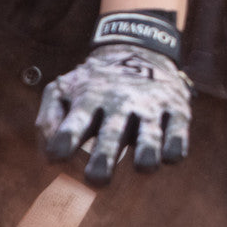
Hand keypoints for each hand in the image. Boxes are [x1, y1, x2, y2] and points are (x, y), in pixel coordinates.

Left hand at [35, 45, 191, 185]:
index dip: (66, 138)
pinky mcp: (176, 109)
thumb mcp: (63, 90)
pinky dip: (176, 142)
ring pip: (149, 133)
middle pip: (112, 132)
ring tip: (144, 166)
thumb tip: (49, 157)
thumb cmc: (94, 83)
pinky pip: (178, 129)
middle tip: (97, 180)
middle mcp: (120, 102)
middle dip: (104, 156)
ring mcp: (149, 106)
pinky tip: (170, 155)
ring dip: (147, 149)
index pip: (76, 120)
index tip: (56, 157)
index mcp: (90, 99)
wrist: (140, 47)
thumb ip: (48, 120)